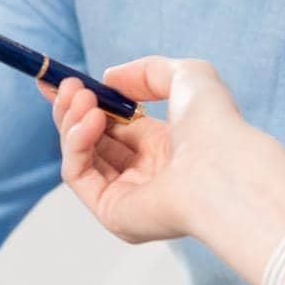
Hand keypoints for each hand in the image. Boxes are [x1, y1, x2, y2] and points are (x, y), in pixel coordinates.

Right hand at [39, 57, 284, 284]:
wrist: (223, 166)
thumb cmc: (214, 123)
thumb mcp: (186, 76)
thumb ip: (147, 70)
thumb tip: (109, 79)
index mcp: (165, 146)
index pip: (114, 124)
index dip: (86, 101)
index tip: (61, 79)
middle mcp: (145, 173)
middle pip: (92, 140)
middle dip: (72, 108)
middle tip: (66, 84)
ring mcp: (128, 195)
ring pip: (80, 155)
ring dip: (72, 121)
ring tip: (81, 98)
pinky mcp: (112, 213)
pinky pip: (78, 174)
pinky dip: (76, 143)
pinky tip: (91, 119)